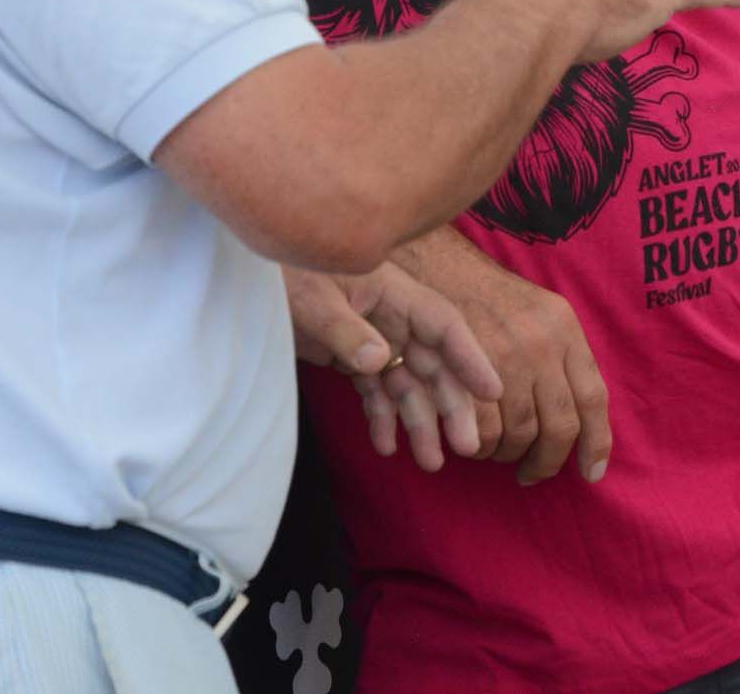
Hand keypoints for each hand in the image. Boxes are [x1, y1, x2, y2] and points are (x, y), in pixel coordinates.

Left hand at [282, 263, 502, 471]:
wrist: (246, 278)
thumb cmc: (282, 275)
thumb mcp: (311, 300)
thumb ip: (345, 330)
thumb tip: (381, 361)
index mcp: (391, 292)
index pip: (443, 324)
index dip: (470, 357)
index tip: (493, 392)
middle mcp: (390, 316)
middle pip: (432, 363)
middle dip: (451, 405)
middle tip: (466, 447)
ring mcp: (372, 337)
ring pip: (407, 384)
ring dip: (420, 422)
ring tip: (430, 462)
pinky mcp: (350, 355)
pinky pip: (375, 391)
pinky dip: (382, 418)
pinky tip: (385, 446)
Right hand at [397, 232, 611, 484]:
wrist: (435, 266)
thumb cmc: (489, 296)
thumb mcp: (540, 312)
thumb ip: (563, 357)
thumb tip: (584, 420)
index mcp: (563, 329)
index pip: (592, 398)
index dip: (595, 442)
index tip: (591, 472)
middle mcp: (540, 343)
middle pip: (559, 425)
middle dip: (547, 461)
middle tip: (533, 473)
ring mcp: (502, 355)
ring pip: (519, 432)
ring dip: (509, 454)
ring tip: (499, 454)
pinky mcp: (463, 369)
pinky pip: (482, 428)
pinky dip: (480, 446)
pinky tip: (474, 444)